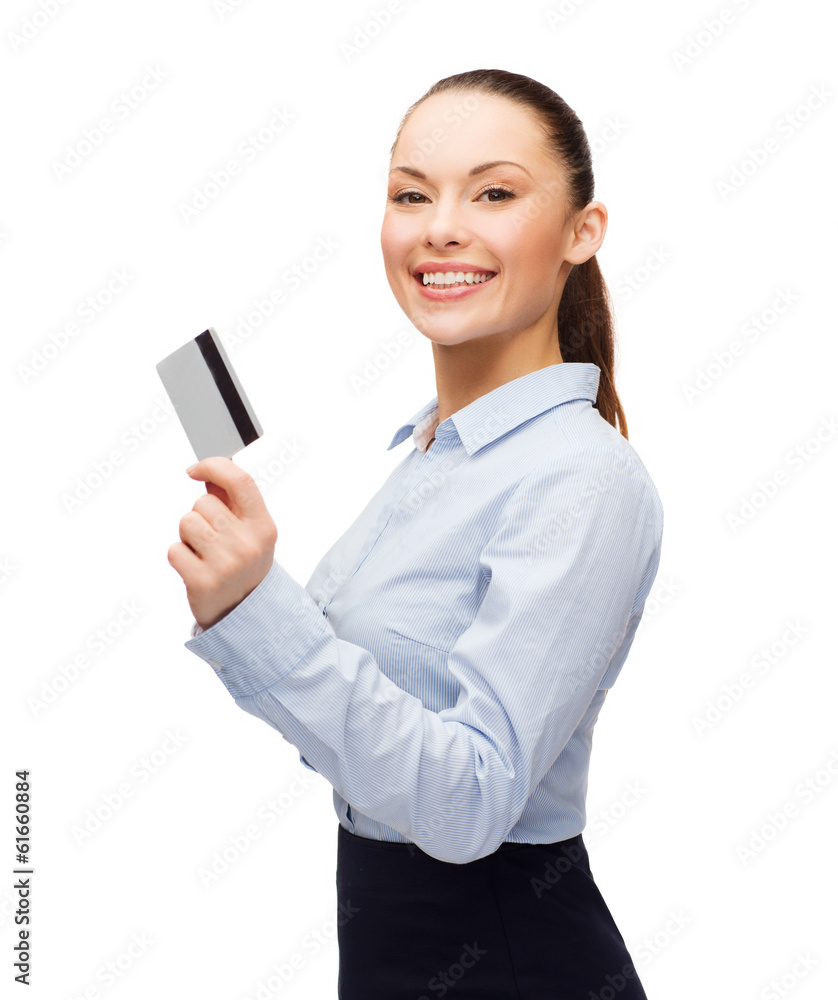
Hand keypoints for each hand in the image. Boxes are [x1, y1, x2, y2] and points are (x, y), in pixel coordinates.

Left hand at [167, 457, 277, 630]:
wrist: (245, 612)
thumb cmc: (244, 564)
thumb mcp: (250, 531)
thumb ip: (232, 500)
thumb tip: (209, 473)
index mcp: (263, 526)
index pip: (240, 481)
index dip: (214, 466)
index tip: (195, 470)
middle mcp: (248, 544)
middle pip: (203, 503)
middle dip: (200, 516)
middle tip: (212, 539)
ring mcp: (226, 564)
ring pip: (186, 523)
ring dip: (187, 536)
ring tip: (203, 552)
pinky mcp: (203, 582)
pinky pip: (174, 550)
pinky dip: (179, 557)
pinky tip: (195, 568)